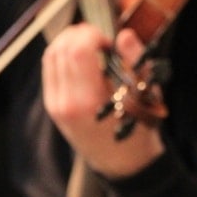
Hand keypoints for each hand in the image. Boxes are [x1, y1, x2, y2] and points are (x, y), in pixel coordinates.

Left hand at [41, 24, 164, 177]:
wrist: (122, 162)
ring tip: (91, 46)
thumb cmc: (139, 127)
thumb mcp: (146, 94)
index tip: (109, 42)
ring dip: (69, 42)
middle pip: (60, 49)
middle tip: (100, 39)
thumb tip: (124, 35)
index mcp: (88, 101)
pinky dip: (63, 55)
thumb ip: (135, 61)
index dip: (93, 36)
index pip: (77, 51)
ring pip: (50, 55)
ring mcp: (55, 104)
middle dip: (80, 35)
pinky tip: (81, 58)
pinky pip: (50, 68)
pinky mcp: (52, 104)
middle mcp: (65, 102)